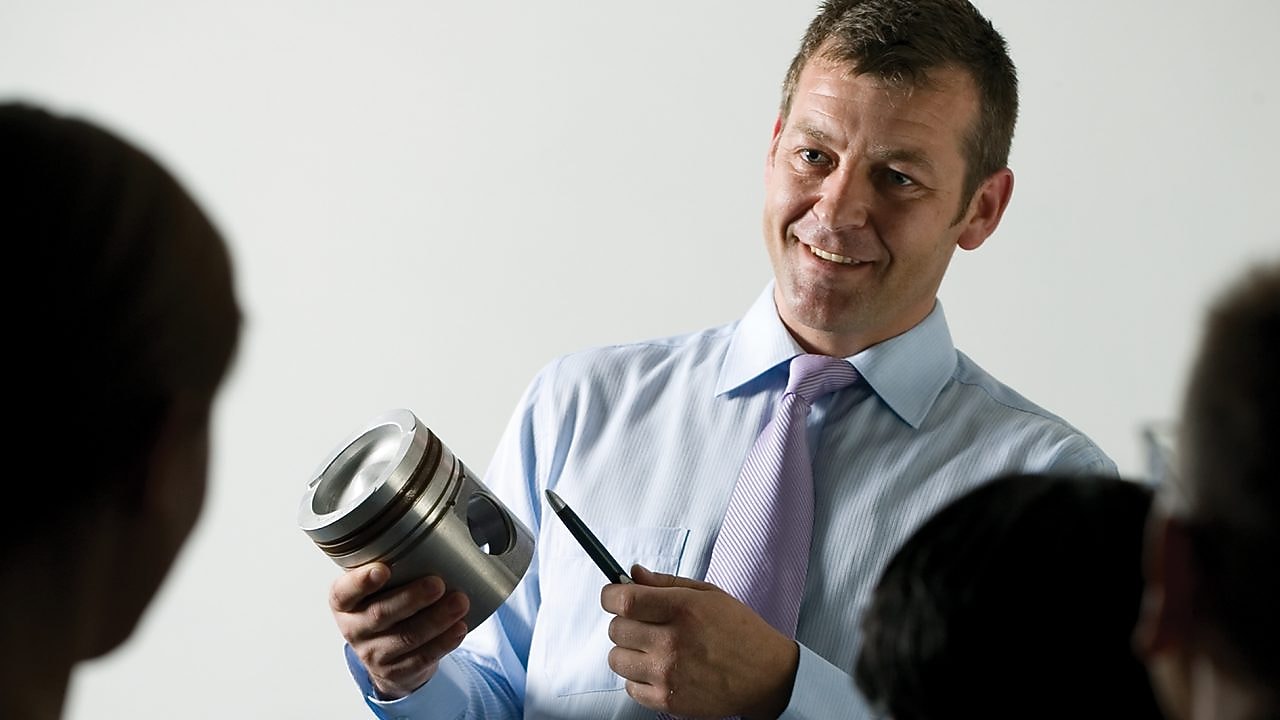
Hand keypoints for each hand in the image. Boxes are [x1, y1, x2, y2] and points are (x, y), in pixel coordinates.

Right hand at [329, 563, 470, 698]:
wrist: (387, 655)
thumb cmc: (385, 606)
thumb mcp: (377, 587)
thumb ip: (393, 566)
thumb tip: (437, 536)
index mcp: (344, 603)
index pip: (344, 592)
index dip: (361, 582)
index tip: (382, 569)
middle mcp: (355, 629)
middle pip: (380, 615)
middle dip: (412, 598)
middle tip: (437, 584)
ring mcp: (374, 654)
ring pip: (406, 637)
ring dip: (436, 619)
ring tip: (460, 602)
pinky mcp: (396, 671)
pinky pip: (422, 657)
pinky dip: (444, 642)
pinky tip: (459, 627)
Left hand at [600, 565, 799, 718]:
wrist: (767, 676)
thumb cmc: (740, 631)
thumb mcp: (708, 595)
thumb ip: (666, 583)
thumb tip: (633, 574)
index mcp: (682, 609)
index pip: (623, 601)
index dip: (611, 595)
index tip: (614, 596)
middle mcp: (672, 642)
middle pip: (615, 629)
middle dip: (624, 622)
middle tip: (644, 623)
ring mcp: (668, 674)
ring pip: (616, 659)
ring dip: (628, 651)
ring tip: (652, 648)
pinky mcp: (668, 701)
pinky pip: (629, 687)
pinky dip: (639, 679)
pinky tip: (659, 670)